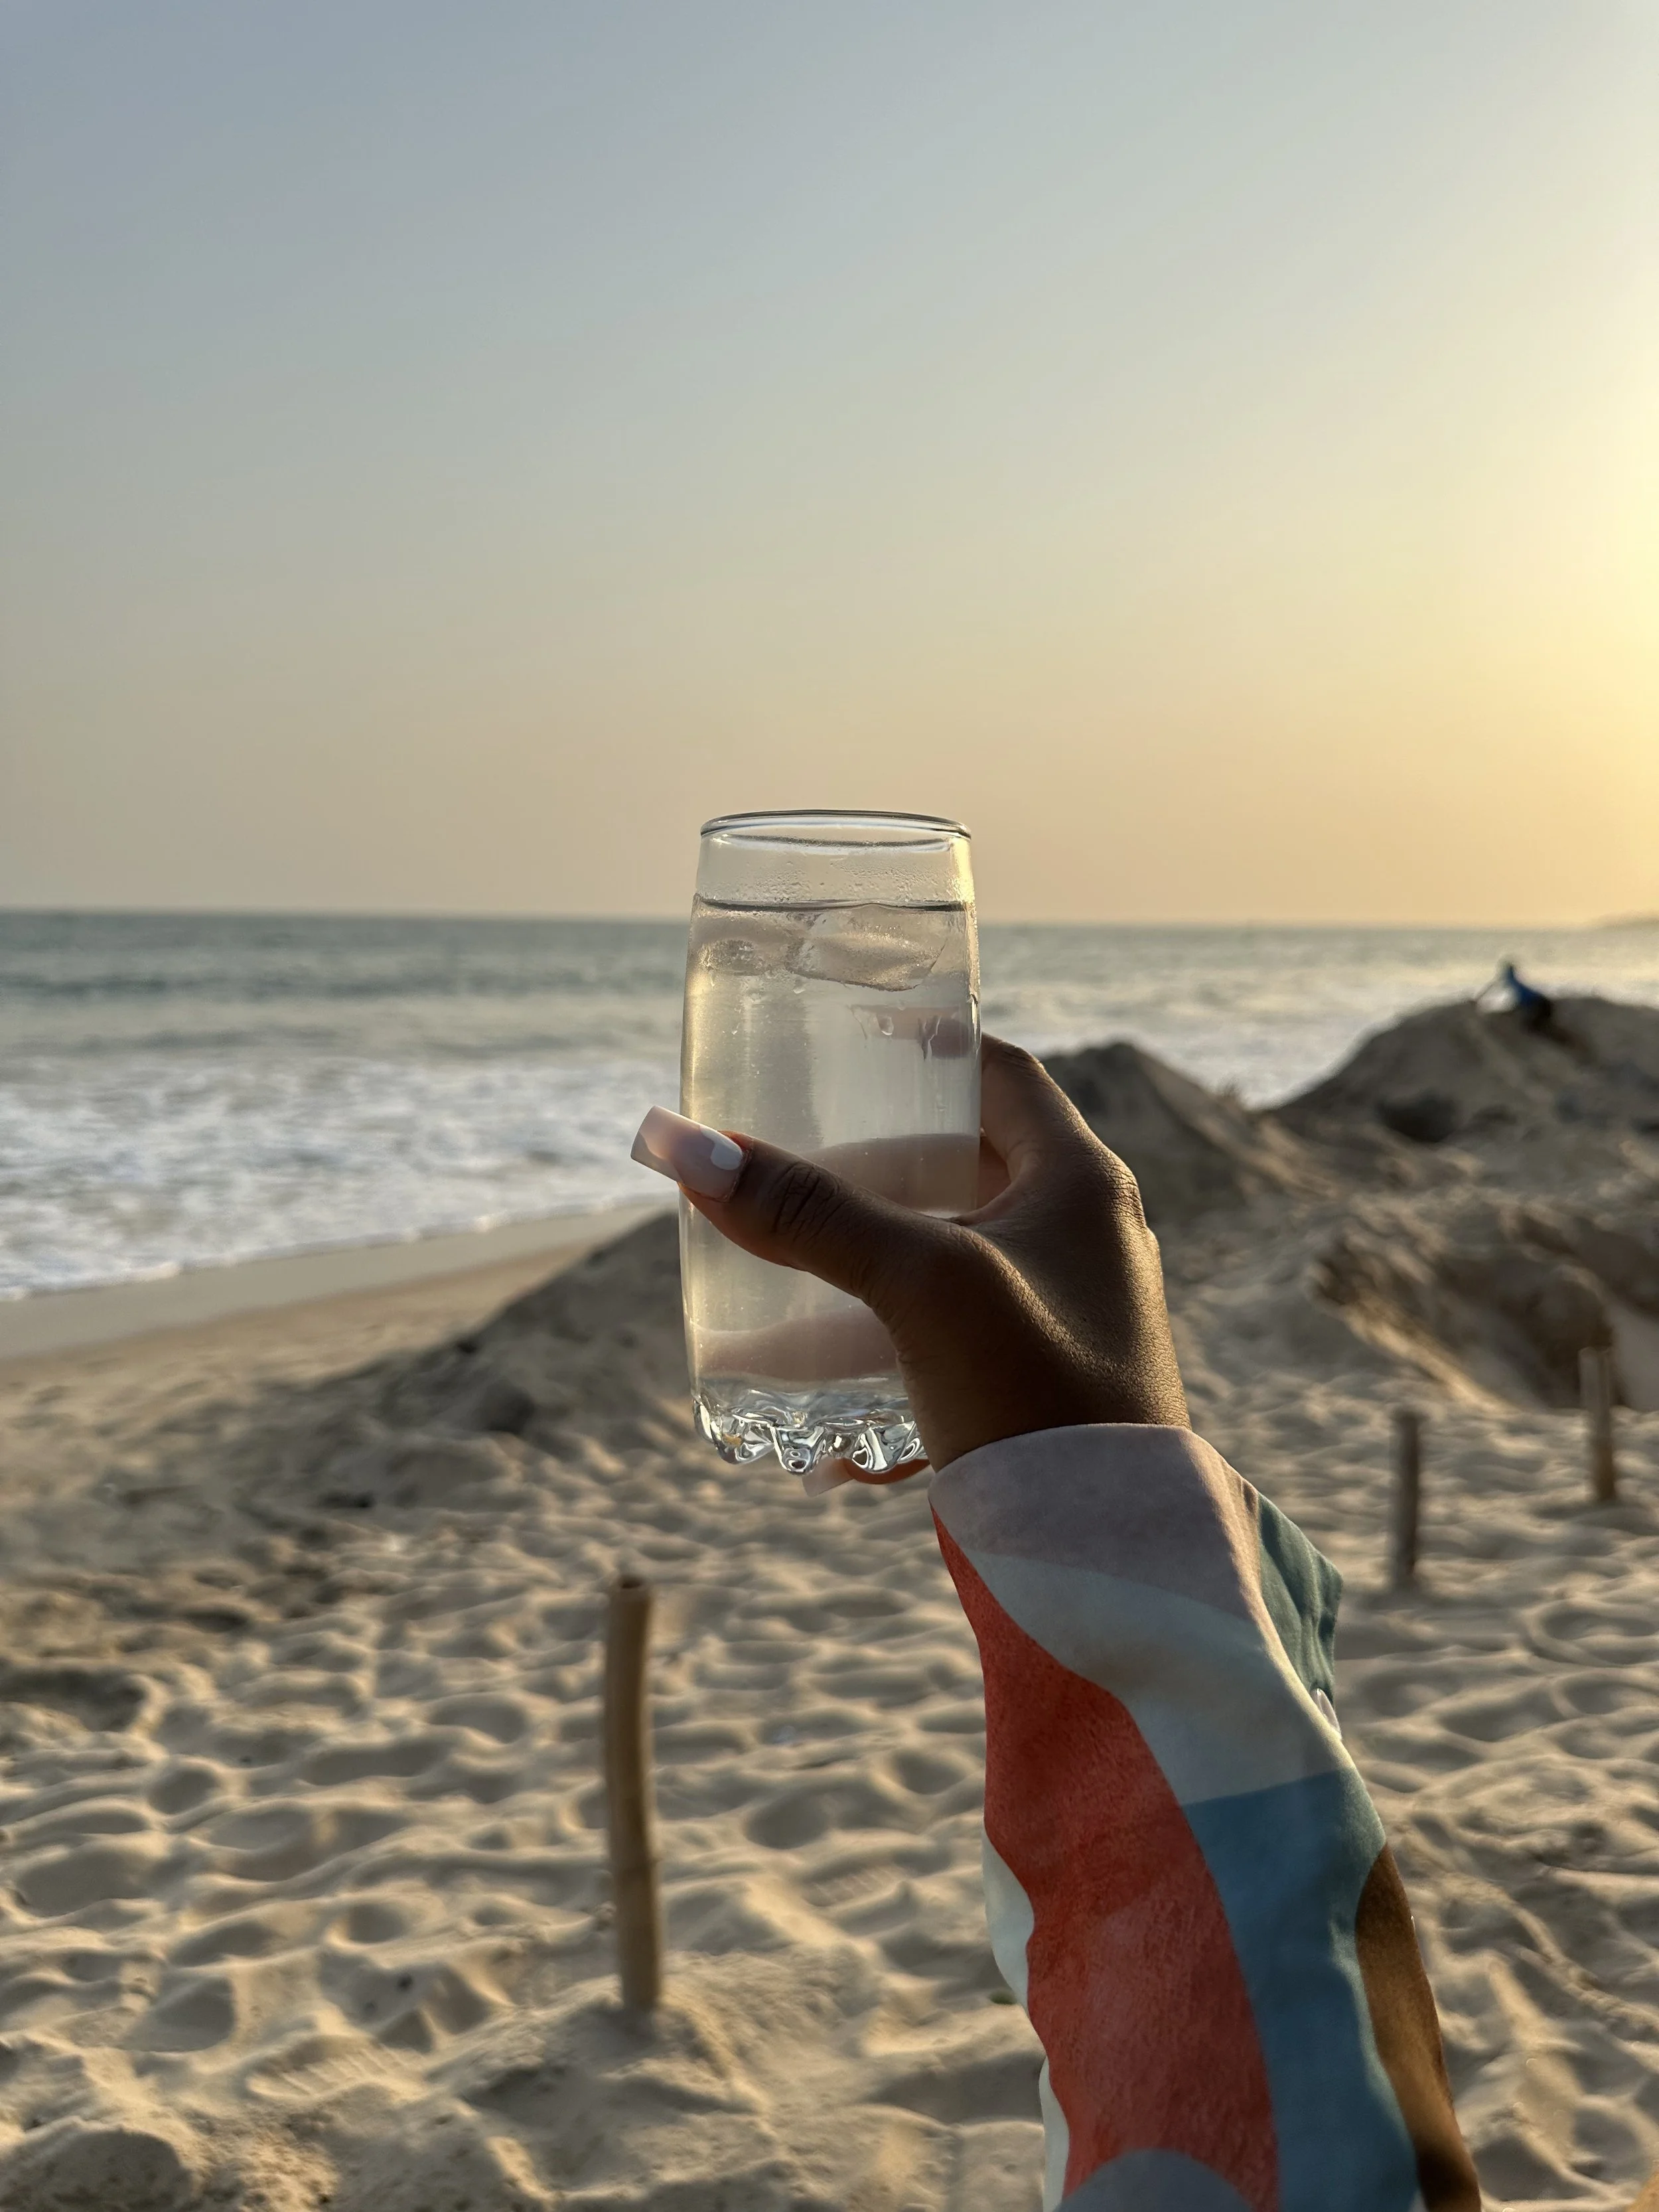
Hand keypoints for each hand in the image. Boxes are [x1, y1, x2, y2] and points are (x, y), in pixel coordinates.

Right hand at [639, 1035, 1187, 1482]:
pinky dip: (888, 1375)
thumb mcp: (917, 1285)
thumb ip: (807, 1214)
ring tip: (773, 1318)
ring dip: (858, 1289)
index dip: (926, 1050)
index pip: (1002, 1075)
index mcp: (1080, 1184)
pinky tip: (834, 1441)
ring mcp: (1068, 1319)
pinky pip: (951, 1358)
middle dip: (865, 1185)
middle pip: (962, 1174)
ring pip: (944, 1274)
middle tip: (787, 1186)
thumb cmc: (1038, 1395)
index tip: (851, 1046)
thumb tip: (682, 1143)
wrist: (1114, 1560)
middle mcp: (1086, 1240)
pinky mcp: (1045, 1394)